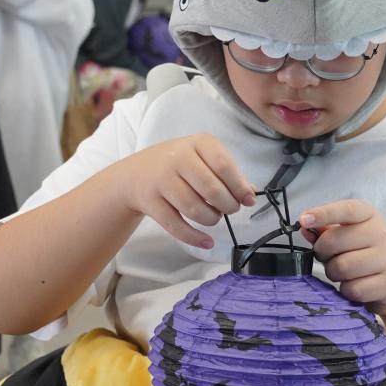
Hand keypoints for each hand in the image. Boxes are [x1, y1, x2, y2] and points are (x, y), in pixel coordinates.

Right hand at [121, 134, 255, 248]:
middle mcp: (177, 158)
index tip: (247, 200)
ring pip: (195, 209)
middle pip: (211, 189)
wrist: (135, 174)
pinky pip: (176, 226)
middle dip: (227, 206)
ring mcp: (162, 180)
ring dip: (211, 219)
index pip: (224, 166)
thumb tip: (250, 194)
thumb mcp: (203, 158)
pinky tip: (207, 241)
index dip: (239, 187)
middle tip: (229, 209)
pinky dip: (195, 237)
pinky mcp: (151, 202)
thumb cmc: (178, 165)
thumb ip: (227, 173)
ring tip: (213, 217)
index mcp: (197, 143)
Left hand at [299, 200, 385, 316]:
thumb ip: (326, 230)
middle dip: (322, 252)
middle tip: (327, 256)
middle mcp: (380, 234)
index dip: (323, 213)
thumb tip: (305, 228)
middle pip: (334, 241)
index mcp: (369, 216)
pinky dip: (346, 289)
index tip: (304, 219)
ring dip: (333, 273)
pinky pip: (352, 289)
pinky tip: (354, 283)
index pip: (346, 209)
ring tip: (341, 271)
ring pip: (341, 267)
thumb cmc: (366, 252)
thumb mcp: (350, 234)